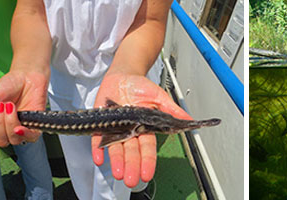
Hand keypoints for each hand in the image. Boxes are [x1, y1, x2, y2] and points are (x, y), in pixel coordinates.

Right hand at [0, 70, 48, 148]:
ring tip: (10, 107)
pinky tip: (19, 127)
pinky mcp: (36, 126)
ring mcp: (22, 128)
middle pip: (0, 142)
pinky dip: (23, 134)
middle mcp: (8, 130)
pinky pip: (31, 138)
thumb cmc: (8, 85)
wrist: (27, 75)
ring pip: (13, 140)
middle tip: (0, 107)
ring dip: (9, 124)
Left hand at [92, 73, 190, 187]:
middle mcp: (131, 131)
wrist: (123, 75)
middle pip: (132, 152)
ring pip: (116, 148)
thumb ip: (171, 109)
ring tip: (118, 174)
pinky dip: (98, 149)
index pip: (147, 148)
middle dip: (132, 166)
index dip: (147, 161)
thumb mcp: (159, 96)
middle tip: (132, 180)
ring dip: (117, 162)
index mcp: (146, 127)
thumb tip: (188, 119)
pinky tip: (99, 159)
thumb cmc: (141, 86)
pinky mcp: (101, 123)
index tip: (147, 174)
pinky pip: (98, 138)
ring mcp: (115, 128)